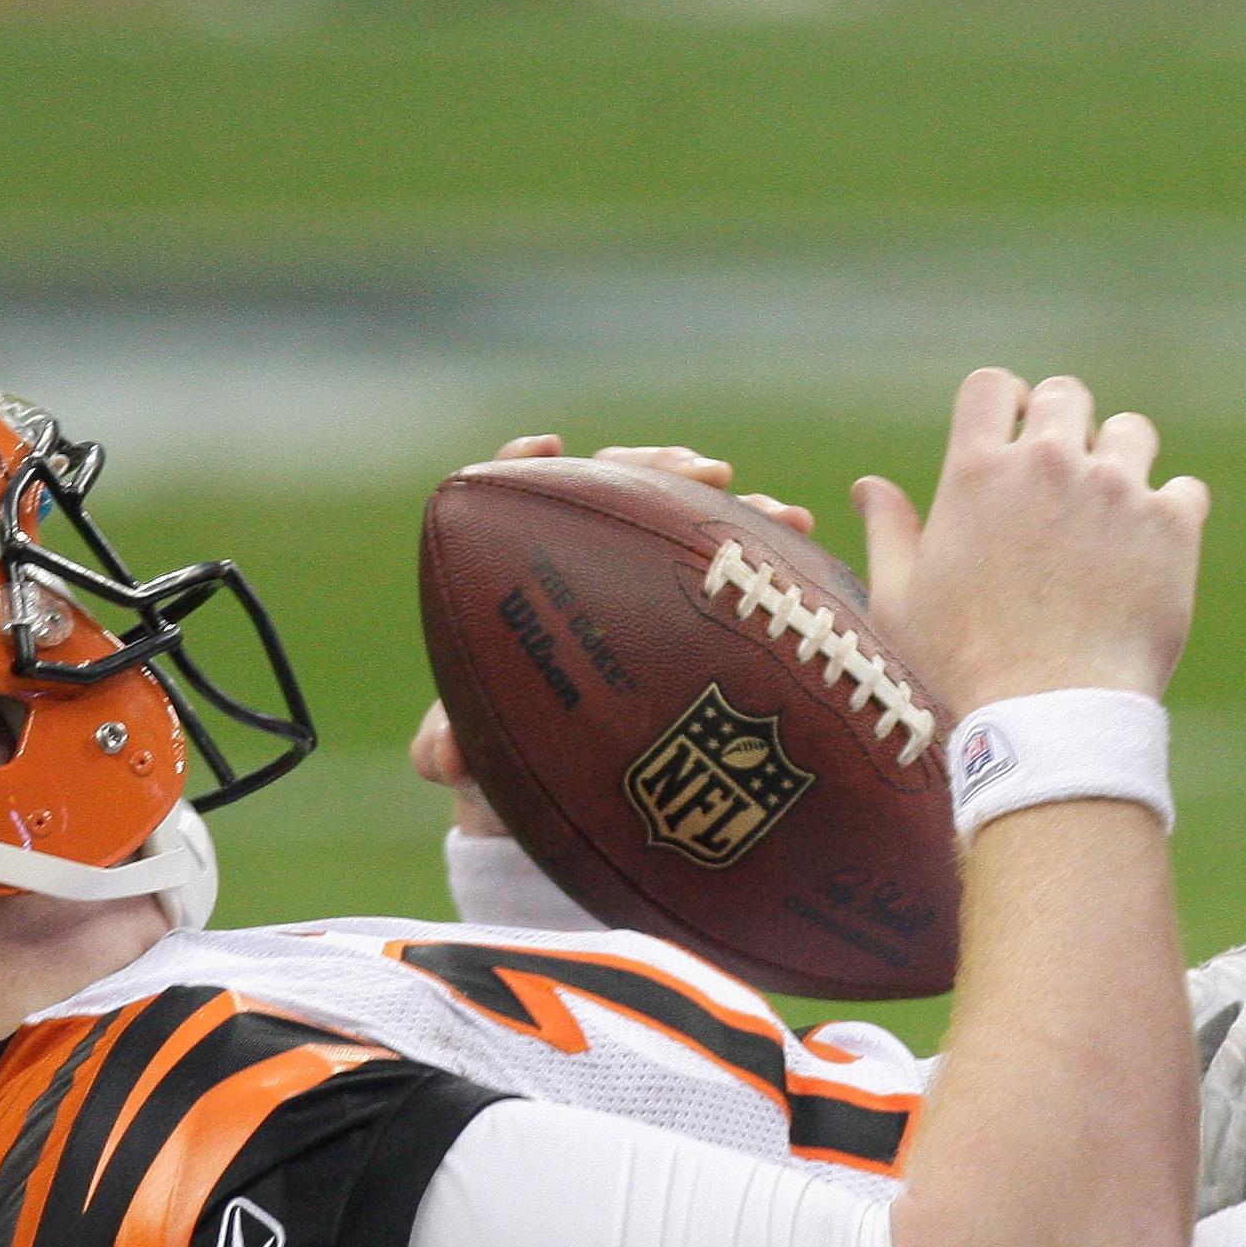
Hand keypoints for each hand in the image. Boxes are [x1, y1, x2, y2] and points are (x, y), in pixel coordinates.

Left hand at [421, 436, 822, 840]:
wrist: (561, 798)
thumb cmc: (506, 765)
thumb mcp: (477, 763)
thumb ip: (451, 752)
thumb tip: (442, 756)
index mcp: (512, 578)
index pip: (511, 498)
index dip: (521, 467)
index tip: (547, 448)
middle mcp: (577, 565)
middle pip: (611, 490)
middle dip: (661, 471)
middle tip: (709, 472)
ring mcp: (636, 582)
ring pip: (676, 519)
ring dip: (728, 506)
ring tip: (784, 513)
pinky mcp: (683, 604)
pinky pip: (722, 561)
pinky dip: (762, 544)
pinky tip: (803, 537)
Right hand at [852, 371, 1206, 713]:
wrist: (1052, 713)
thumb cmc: (966, 665)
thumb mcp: (903, 602)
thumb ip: (889, 533)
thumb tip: (869, 488)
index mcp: (978, 470)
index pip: (992, 385)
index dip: (1005, 403)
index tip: (1013, 434)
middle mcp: (1049, 464)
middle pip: (1066, 397)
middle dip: (1064, 426)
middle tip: (1064, 478)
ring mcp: (1115, 490)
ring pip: (1132, 432)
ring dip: (1122, 460)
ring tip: (1113, 509)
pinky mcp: (1170, 525)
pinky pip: (1185, 490)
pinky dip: (1172, 513)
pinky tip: (1151, 549)